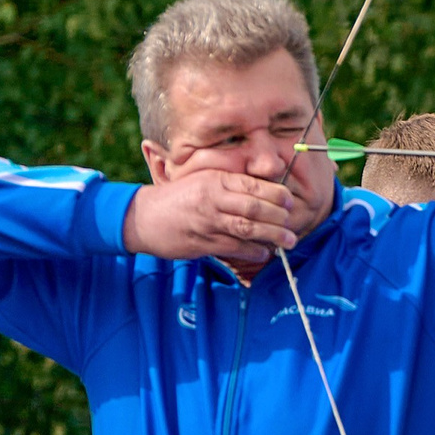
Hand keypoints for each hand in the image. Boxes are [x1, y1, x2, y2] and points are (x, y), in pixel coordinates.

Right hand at [122, 170, 312, 265]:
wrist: (142, 216)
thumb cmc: (180, 198)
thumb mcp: (204, 181)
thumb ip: (232, 184)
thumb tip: (265, 190)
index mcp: (216, 180)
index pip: (255, 185)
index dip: (277, 195)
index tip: (290, 202)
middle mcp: (213, 199)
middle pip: (255, 208)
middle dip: (279, 217)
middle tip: (291, 223)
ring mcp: (208, 222)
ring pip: (247, 228)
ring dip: (272, 236)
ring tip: (288, 241)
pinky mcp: (202, 242)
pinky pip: (234, 248)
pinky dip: (253, 252)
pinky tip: (263, 254)